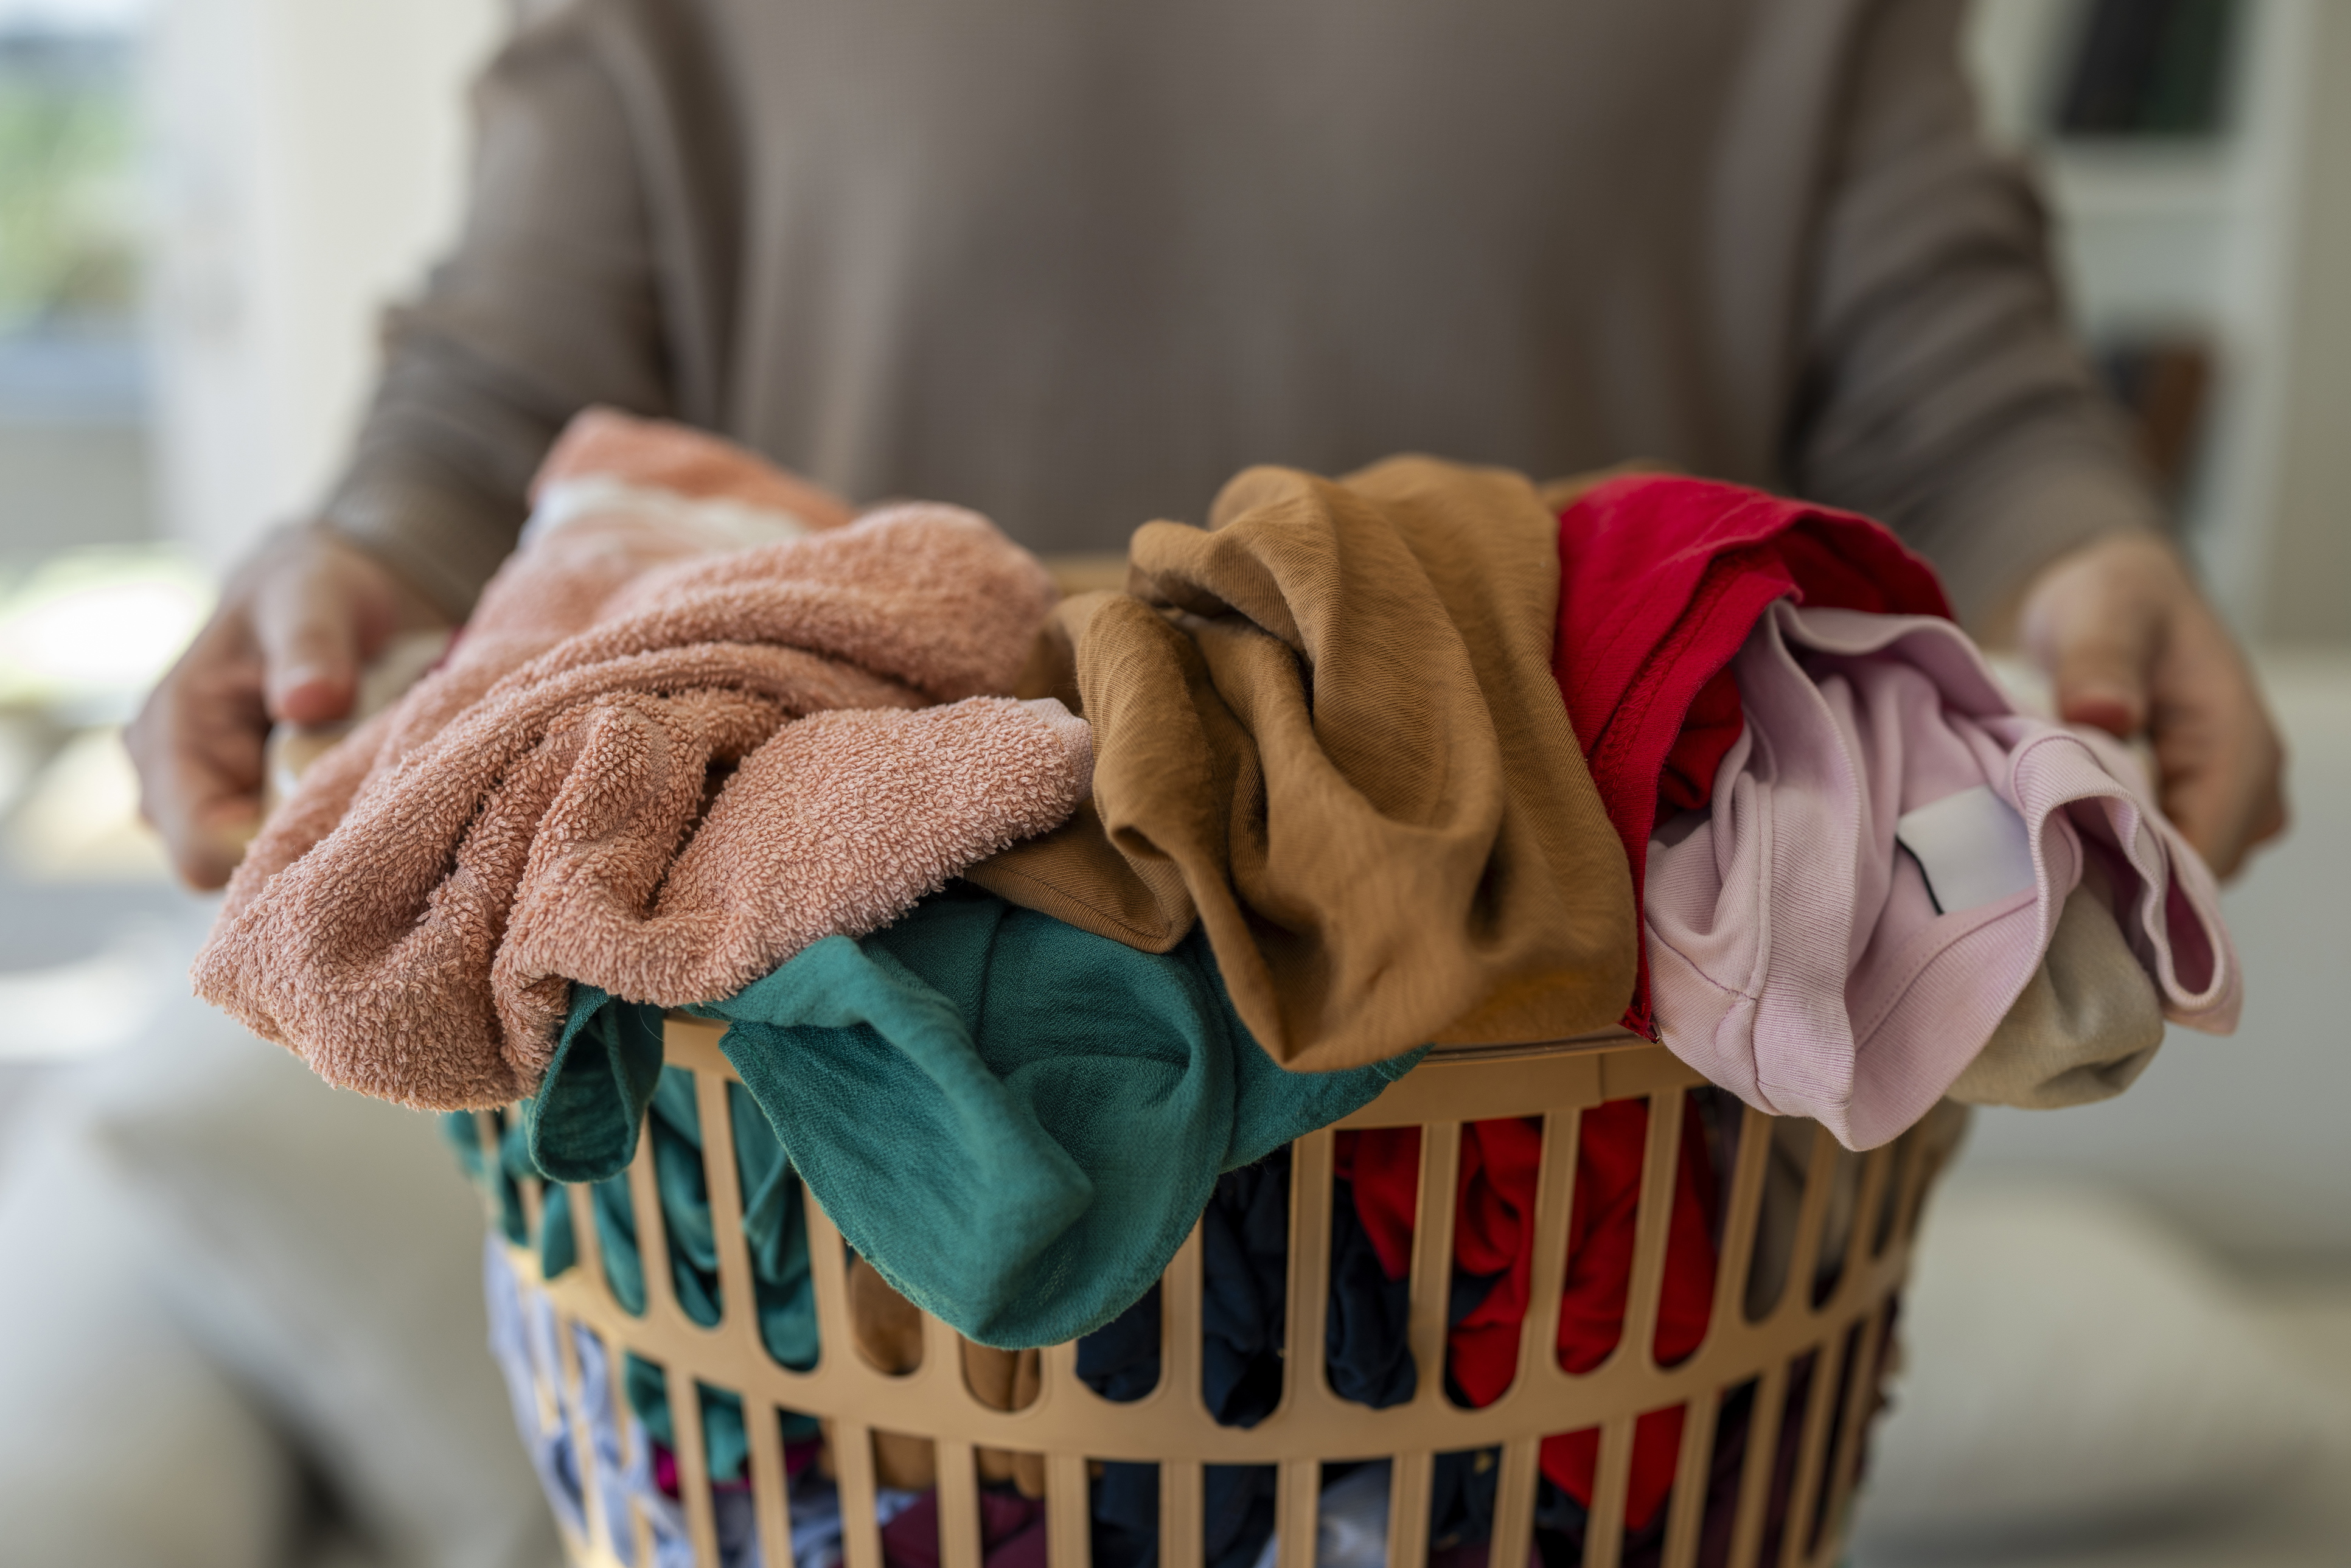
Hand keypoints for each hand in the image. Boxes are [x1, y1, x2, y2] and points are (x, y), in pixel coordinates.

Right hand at [126, 527, 448, 888]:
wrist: (322, 588)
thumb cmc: (308, 588)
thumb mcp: (312, 595)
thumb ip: (310, 645)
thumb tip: (310, 701)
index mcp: (167, 735)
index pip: (202, 850)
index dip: (276, 853)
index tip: (351, 823)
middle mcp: (172, 782)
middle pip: (237, 869)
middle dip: (308, 845)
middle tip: (377, 798)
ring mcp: (208, 799)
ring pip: (267, 862)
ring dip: (325, 835)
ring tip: (375, 781)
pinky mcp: (248, 805)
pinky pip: (289, 845)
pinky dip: (332, 825)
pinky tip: (368, 788)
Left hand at [2013, 532, 2286, 879]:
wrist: (2120, 598)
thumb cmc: (2118, 600)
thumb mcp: (2105, 610)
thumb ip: (2103, 659)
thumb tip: (2107, 712)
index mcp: (2238, 745)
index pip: (2205, 852)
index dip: (2139, 882)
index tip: (2060, 880)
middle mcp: (2247, 788)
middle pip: (2190, 881)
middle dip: (2116, 883)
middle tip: (2031, 867)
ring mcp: (2222, 806)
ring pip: (2173, 880)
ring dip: (2111, 873)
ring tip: (2039, 851)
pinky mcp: (2190, 812)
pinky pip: (2156, 863)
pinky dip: (2109, 859)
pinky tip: (2056, 845)